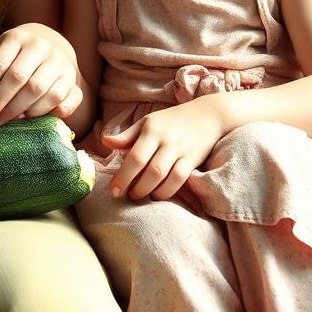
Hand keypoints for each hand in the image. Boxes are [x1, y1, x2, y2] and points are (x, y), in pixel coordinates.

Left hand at [0, 23, 82, 127]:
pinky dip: (45, 112)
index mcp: (18, 37)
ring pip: (40, 90)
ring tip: (2, 121)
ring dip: (19, 110)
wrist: (51, 46)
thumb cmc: (15, 55)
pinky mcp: (72, 79)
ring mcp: (60, 62)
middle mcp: (42, 46)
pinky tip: (28, 119)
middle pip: (18, 77)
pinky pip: (61, 99)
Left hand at [102, 97, 225, 200]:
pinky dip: (167, 190)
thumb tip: (105, 142)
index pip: (134, 156)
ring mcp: (181, 150)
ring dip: (150, 191)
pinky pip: (179, 179)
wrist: (207, 114)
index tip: (114, 190)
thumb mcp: (147, 122)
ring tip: (140, 196)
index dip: (123, 176)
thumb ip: (127, 135)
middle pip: (149, 169)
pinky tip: (158, 195)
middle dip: (135, 187)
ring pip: (163, 176)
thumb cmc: (171, 121)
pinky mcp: (193, 159)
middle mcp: (165, 140)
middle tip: (126, 196)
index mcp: (150, 129)